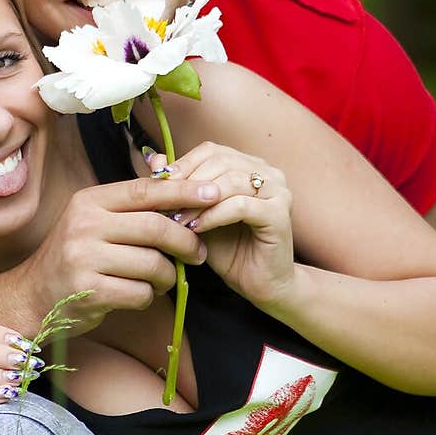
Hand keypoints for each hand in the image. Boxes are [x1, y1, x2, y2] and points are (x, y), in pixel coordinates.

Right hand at [20, 176, 219, 333]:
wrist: (33, 295)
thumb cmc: (76, 256)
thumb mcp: (95, 221)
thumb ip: (131, 207)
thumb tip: (179, 184)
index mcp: (89, 201)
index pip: (145, 190)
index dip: (184, 190)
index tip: (215, 192)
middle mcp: (84, 225)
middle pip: (155, 227)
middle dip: (185, 240)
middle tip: (198, 252)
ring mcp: (83, 258)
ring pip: (151, 264)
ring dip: (167, 275)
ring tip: (163, 279)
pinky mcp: (88, 291)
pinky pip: (139, 293)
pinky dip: (149, 296)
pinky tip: (139, 294)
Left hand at [144, 142, 295, 308]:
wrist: (259, 284)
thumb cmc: (228, 248)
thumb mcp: (196, 214)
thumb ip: (179, 187)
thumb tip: (155, 161)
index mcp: (248, 165)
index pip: (211, 151)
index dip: (183, 165)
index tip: (158, 186)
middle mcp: (267, 172)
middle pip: (220, 162)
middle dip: (188, 183)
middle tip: (164, 205)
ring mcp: (278, 191)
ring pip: (230, 182)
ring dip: (197, 201)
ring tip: (178, 220)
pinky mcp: (280, 214)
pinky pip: (241, 206)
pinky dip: (214, 216)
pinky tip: (197, 228)